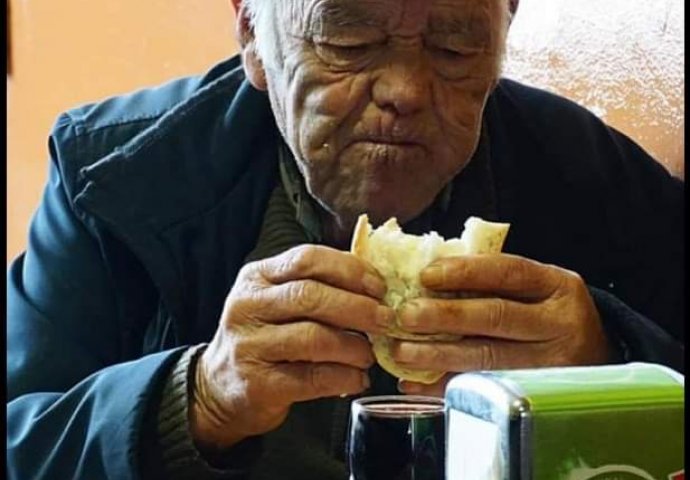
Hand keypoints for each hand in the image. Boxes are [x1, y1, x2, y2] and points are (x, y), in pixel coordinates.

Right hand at [190, 245, 394, 449]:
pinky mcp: (258, 385)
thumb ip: (315, 286)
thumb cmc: (262, 338)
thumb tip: (375, 284)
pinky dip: (344, 378)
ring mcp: (249, 346)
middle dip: (357, 307)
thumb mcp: (276, 301)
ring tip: (370, 354)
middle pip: (310, 296)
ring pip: (313, 338)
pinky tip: (357, 379)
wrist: (219, 388)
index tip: (378, 285)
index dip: (348, 270)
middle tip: (385, 319)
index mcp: (257, 277)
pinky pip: (312, 378)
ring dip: (353, 346)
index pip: (307, 259)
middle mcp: (247, 306)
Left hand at [392, 253, 608, 396]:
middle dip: (445, 316)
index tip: (426, 275)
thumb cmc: (550, 315)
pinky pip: (484, 389)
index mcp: (558, 286)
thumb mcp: (538, 288)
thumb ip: (494, 280)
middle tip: (406, 315)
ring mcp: (553, 364)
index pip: (508, 272)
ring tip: (403, 350)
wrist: (598, 357)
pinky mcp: (538, 396)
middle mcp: (560, 324)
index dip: (465, 272)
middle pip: (496, 316)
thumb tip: (426, 279)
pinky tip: (418, 383)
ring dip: (438, 355)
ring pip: (488, 357)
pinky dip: (446, 386)